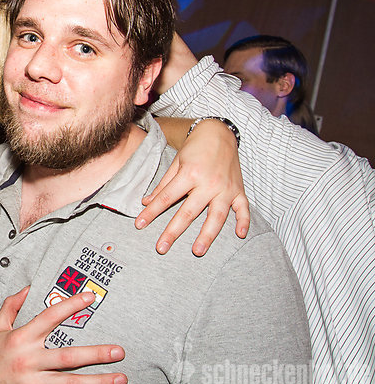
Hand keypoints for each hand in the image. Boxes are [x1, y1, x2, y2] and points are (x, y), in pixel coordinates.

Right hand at [0, 287, 126, 383]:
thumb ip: (11, 306)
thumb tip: (28, 288)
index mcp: (21, 337)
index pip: (50, 317)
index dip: (70, 305)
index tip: (90, 298)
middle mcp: (29, 359)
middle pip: (67, 357)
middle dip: (95, 353)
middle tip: (118, 351)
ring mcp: (34, 380)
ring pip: (71, 383)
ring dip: (98, 381)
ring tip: (120, 377)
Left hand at [136, 119, 249, 255]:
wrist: (218, 133)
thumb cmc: (194, 149)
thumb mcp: (176, 163)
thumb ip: (163, 185)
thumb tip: (146, 202)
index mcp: (190, 174)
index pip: (166, 198)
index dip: (151, 212)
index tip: (139, 225)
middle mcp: (208, 183)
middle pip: (188, 212)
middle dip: (173, 231)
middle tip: (161, 248)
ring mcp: (226, 188)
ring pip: (216, 216)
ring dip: (207, 235)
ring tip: (197, 250)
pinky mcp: (239, 191)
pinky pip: (243, 209)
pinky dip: (243, 221)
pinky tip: (239, 235)